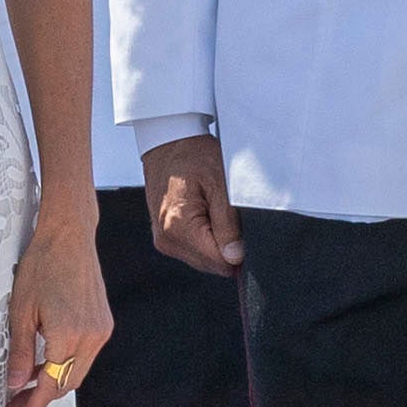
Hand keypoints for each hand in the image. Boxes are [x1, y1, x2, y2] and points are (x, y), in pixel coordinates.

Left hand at [5, 204, 111, 406]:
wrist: (69, 235)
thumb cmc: (41, 265)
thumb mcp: (20, 311)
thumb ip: (19, 352)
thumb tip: (14, 384)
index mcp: (68, 336)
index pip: (49, 386)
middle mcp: (91, 337)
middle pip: (66, 384)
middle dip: (40, 399)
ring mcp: (101, 330)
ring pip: (76, 372)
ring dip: (52, 382)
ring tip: (24, 387)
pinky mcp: (103, 323)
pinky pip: (83, 355)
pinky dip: (63, 364)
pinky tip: (42, 363)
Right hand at [142, 137, 241, 276]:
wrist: (168, 142)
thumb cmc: (193, 155)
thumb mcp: (220, 184)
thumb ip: (228, 225)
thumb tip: (235, 257)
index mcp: (178, 227)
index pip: (219, 262)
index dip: (239, 252)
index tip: (243, 229)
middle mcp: (166, 239)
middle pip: (211, 265)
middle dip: (227, 247)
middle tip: (228, 214)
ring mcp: (163, 240)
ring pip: (203, 260)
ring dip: (216, 242)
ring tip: (214, 209)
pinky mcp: (164, 236)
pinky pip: (193, 250)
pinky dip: (206, 238)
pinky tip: (206, 214)